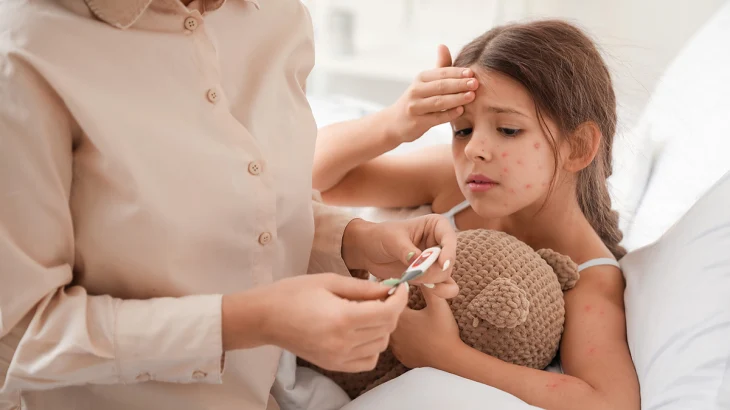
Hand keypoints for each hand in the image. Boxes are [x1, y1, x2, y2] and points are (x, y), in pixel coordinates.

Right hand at [222, 273, 408, 371]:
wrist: (265, 317)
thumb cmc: (293, 293)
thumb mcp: (329, 281)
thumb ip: (363, 287)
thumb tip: (390, 287)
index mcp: (342, 318)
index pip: (387, 313)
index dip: (400, 298)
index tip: (400, 286)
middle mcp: (343, 342)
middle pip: (387, 328)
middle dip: (392, 309)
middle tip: (384, 293)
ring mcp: (338, 357)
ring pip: (381, 345)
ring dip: (383, 327)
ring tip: (370, 310)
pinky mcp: (333, 365)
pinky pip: (368, 360)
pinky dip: (372, 346)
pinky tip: (362, 330)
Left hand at [342, 214, 458, 297]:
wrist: (367, 250)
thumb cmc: (380, 237)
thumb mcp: (392, 239)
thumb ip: (408, 252)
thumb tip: (422, 263)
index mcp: (436, 226)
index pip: (449, 239)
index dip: (449, 252)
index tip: (442, 265)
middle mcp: (440, 243)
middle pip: (448, 262)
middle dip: (433, 271)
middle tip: (412, 273)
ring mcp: (436, 261)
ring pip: (446, 276)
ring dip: (433, 282)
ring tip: (413, 279)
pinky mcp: (431, 276)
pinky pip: (444, 287)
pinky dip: (438, 292)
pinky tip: (424, 290)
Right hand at [383, 44, 477, 143]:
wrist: (395, 122)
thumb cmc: (417, 100)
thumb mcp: (425, 82)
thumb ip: (439, 67)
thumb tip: (443, 45)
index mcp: (420, 78)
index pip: (441, 73)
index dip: (457, 72)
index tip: (471, 73)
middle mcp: (415, 91)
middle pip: (440, 86)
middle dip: (459, 84)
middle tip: (475, 83)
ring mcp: (415, 107)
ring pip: (438, 102)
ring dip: (456, 98)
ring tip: (471, 96)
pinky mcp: (417, 122)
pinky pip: (436, 118)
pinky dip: (449, 114)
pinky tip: (461, 111)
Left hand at [390, 286, 462, 368]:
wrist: (451, 358)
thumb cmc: (444, 331)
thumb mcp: (438, 304)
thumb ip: (429, 286)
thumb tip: (422, 272)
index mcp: (399, 318)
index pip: (387, 300)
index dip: (392, 292)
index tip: (399, 288)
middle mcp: (392, 333)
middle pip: (386, 315)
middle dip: (392, 306)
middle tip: (402, 300)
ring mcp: (395, 347)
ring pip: (389, 329)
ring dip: (394, 322)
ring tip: (407, 316)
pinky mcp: (401, 356)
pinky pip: (396, 343)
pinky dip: (401, 337)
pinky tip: (411, 333)